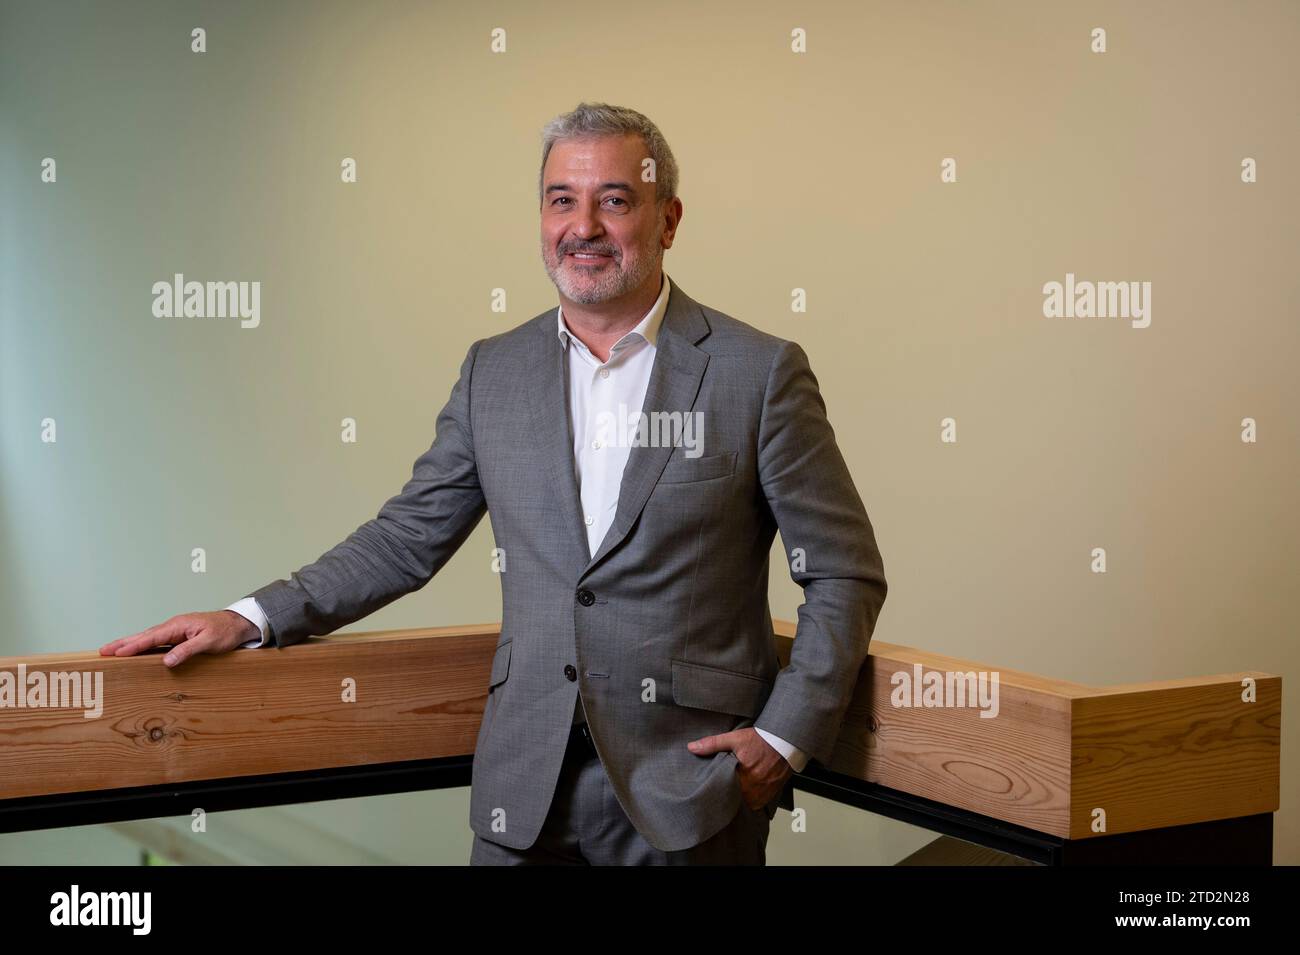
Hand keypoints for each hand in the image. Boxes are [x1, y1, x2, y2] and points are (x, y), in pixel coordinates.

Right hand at [98, 611, 259, 668]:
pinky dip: (143, 645)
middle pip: (144, 636)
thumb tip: (166, 661)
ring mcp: (175, 630)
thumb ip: (188, 650)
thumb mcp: (209, 642)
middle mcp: (173, 626)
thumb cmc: (225, 632)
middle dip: (123, 643)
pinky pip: (156, 641)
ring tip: (112, 651)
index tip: (116, 652)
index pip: (151, 637)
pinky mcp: (179, 635)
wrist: (238, 624)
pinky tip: (136, 651)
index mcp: (178, 625)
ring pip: (148, 638)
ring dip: (130, 644)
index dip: (133, 646)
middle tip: (102, 651)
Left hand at [687, 727, 791, 810]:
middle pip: (731, 800)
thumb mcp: (735, 738)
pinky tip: (742, 792)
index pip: (721, 791)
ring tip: (728, 792)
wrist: (785, 743)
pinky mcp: (768, 796)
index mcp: (741, 777)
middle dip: (724, 796)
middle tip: (716, 791)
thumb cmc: (761, 740)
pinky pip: (754, 805)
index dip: (713, 791)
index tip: (707, 788)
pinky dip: (748, 800)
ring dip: (736, 799)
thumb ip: (713, 744)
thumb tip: (692, 747)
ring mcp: (761, 795)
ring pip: (742, 804)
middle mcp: (752, 789)